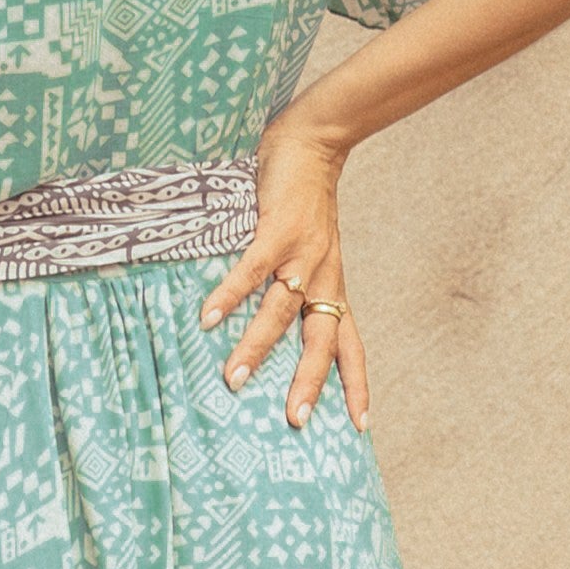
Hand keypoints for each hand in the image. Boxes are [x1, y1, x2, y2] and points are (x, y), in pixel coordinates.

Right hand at [200, 114, 370, 432]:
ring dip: (256, 348)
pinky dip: (231, 294)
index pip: (351, 345)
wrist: (314, 143)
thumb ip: (294, 285)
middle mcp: (323, 277)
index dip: (356, 383)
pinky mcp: (280, 230)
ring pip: (281, 313)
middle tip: (295, 422)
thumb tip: (261, 322)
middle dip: (308, 382)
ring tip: (233, 381)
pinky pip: (253, 271)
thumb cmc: (305, 202)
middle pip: (322, 341)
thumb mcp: (311, 251)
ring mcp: (303, 254)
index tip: (360, 425)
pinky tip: (209, 317)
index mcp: (332, 286)